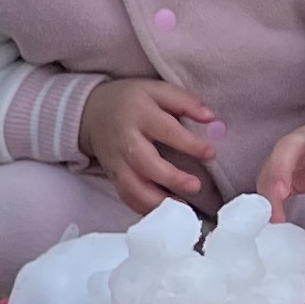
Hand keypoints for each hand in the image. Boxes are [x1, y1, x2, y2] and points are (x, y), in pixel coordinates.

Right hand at [82, 76, 221, 214]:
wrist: (93, 112)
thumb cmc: (132, 101)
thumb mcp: (157, 90)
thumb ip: (185, 101)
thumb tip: (211, 118)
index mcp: (139, 114)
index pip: (166, 130)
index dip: (189, 144)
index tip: (211, 153)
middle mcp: (125, 139)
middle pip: (145, 163)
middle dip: (171, 178)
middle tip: (196, 185)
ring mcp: (116, 161)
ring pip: (132, 187)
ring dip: (157, 202)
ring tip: (182, 207)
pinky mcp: (113, 176)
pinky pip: (126, 197)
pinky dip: (144, 208)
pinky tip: (165, 212)